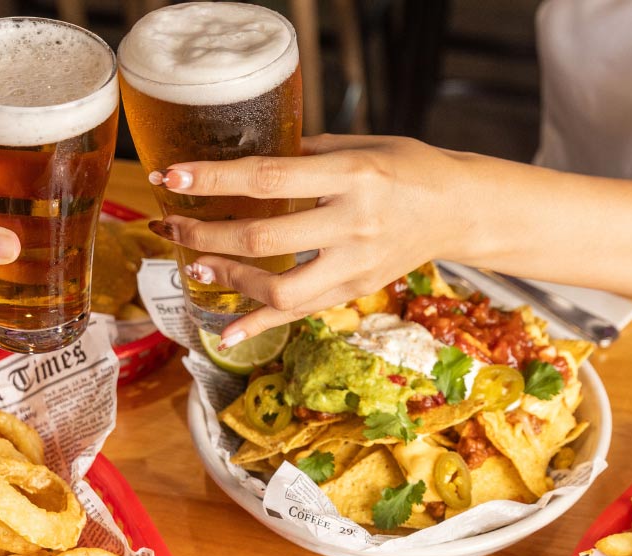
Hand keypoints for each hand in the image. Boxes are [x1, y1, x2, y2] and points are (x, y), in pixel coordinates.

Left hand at [147, 135, 468, 345]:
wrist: (460, 208)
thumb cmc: (408, 167)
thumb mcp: (359, 146)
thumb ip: (304, 154)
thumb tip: (245, 160)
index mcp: (352, 176)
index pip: (269, 178)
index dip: (215, 180)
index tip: (173, 176)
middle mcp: (354, 222)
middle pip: (263, 236)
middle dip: (205, 233)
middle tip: (170, 227)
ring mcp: (356, 264)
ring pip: (280, 287)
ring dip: (228, 279)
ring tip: (195, 266)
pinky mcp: (356, 290)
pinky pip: (301, 313)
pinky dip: (259, 326)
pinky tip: (225, 333)